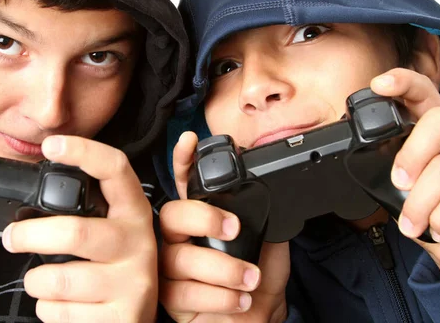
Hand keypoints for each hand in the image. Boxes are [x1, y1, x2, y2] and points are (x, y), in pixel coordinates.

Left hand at [1, 136, 157, 322]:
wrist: (135, 320)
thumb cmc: (113, 271)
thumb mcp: (109, 235)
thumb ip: (82, 214)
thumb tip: (28, 200)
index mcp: (133, 212)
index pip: (115, 170)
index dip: (84, 152)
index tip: (52, 145)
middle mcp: (140, 242)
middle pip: (74, 231)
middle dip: (29, 236)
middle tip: (12, 238)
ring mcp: (134, 281)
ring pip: (58, 278)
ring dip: (37, 281)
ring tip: (45, 281)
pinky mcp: (122, 316)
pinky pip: (59, 311)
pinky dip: (48, 309)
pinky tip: (64, 306)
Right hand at [159, 132, 288, 322]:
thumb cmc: (257, 283)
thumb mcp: (268, 244)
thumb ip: (260, 217)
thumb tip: (268, 190)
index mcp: (202, 222)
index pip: (186, 186)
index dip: (183, 161)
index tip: (190, 140)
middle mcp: (180, 240)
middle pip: (171, 216)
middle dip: (201, 217)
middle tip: (233, 228)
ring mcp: (171, 268)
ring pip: (178, 258)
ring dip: (220, 268)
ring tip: (250, 278)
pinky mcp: (171, 299)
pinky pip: (182, 293)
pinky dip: (216, 297)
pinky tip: (238, 299)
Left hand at [371, 68, 439, 277]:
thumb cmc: (426, 207)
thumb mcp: (402, 180)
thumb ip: (390, 161)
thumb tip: (359, 155)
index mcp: (432, 128)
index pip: (422, 93)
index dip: (403, 83)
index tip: (379, 85)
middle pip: (439, 122)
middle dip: (413, 154)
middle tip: (399, 182)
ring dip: (420, 203)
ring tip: (411, 224)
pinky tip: (437, 228)